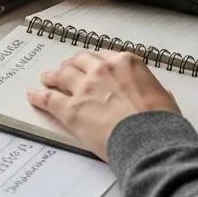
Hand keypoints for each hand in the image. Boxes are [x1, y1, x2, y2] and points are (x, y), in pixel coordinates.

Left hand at [27, 50, 179, 159]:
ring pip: (62, 75)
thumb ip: (154, 91)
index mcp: (126, 63)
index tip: (89, 64)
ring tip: (46, 78)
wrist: (150, 140)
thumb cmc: (161, 123)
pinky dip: (39, 96)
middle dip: (71, 64)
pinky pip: (49, 99)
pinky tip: (33, 95)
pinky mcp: (71, 109)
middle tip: (65, 69)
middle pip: (79, 61)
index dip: (93, 61)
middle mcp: (103, 70)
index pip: (103, 56)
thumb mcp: (164, 98)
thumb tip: (160, 94)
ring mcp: (85, 88)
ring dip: (52, 76)